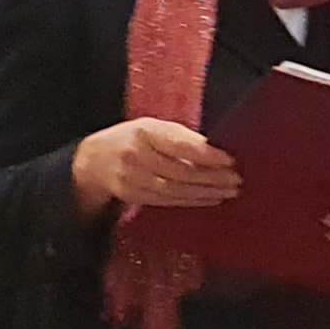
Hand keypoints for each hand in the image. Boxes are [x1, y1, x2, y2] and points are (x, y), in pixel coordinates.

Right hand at [71, 118, 240, 217]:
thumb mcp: (152, 128)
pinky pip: (167, 200)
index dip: (207, 155)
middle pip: (180, 170)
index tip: (230, 160)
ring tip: (229, 191)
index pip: (180, 145)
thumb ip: (180, 137)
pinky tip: (210, 198)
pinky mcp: (133, 195)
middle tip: (236, 179)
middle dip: (212, 177)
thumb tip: (215, 149)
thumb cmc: (132, 139)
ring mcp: (132, 177)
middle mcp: (136, 155)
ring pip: (175, 189)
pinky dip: (192, 200)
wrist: (94, 160)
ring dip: (206, 192)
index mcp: (144, 131)